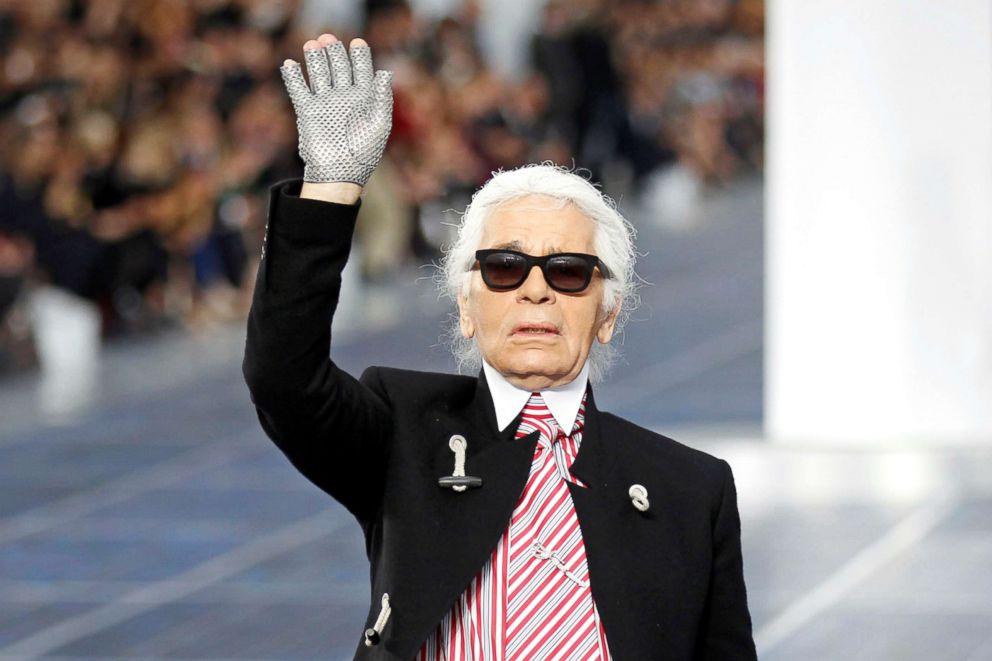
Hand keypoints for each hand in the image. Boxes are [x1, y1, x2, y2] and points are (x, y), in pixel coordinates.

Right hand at [281, 35, 392, 186]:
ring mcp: (325, 103)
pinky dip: (294, 77)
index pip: (362, 70)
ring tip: (312, 44)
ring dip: (315, 58)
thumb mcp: (380, 125)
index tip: (357, 42)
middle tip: (328, 39)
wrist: (339, 174)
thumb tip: (385, 72)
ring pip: (319, 74)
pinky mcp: (307, 112)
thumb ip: (382, 98)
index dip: (360, 56)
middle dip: (334, 52)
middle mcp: (344, 98)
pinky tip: (290, 64)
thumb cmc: (364, 153)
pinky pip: (299, 90)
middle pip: (338, 67)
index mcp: (364, 99)